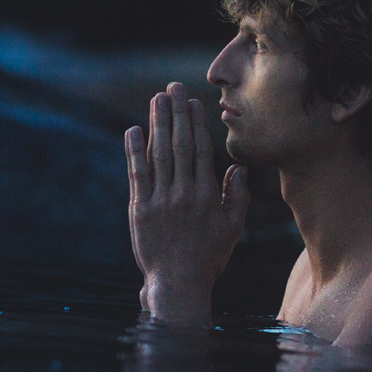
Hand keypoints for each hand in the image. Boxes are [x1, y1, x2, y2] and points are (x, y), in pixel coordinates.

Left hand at [126, 81, 249, 324]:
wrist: (179, 284)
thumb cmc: (209, 257)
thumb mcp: (233, 228)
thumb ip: (238, 196)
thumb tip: (237, 168)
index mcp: (208, 195)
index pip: (200, 149)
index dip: (195, 122)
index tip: (192, 101)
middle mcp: (185, 193)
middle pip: (180, 144)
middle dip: (177, 113)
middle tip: (173, 87)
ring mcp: (161, 201)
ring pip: (159, 154)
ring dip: (158, 123)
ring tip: (157, 99)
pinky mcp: (141, 210)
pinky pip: (137, 175)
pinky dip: (134, 151)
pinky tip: (133, 130)